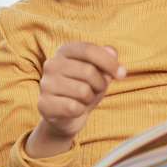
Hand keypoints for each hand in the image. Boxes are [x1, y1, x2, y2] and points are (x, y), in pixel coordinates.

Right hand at [25, 42, 125, 157]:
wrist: (67, 116)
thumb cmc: (85, 90)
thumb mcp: (100, 73)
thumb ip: (106, 58)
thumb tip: (112, 52)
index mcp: (64, 51)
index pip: (88, 50)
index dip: (109, 62)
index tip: (122, 74)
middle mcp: (51, 64)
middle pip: (88, 71)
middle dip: (100, 84)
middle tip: (96, 91)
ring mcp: (45, 84)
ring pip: (83, 91)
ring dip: (90, 99)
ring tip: (83, 99)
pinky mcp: (44, 104)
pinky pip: (74, 107)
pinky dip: (81, 111)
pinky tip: (74, 110)